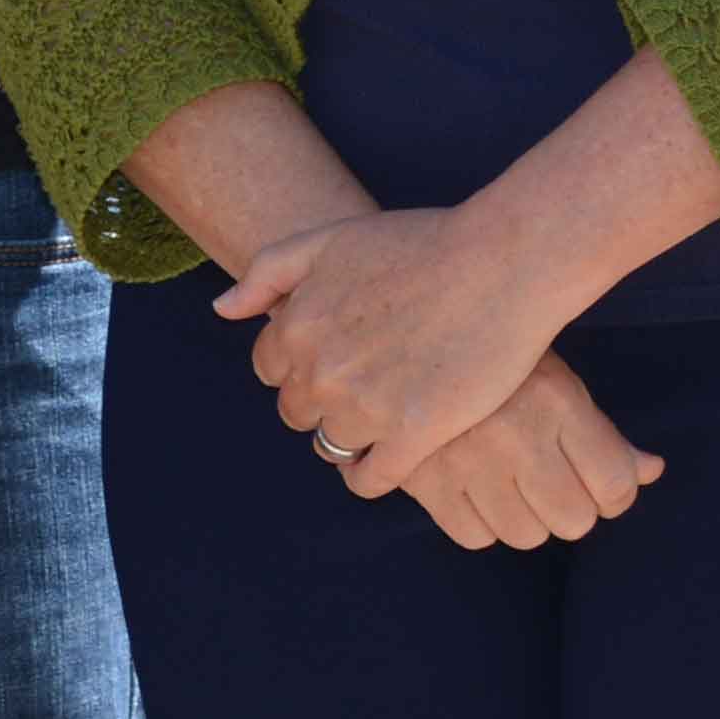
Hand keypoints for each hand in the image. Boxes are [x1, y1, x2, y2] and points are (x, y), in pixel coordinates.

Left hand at [219, 205, 563, 492]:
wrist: (497, 265)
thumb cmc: (415, 244)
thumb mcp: (325, 240)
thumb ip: (266, 274)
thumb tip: (222, 310)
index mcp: (295, 325)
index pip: (270, 369)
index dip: (297, 366)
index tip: (328, 361)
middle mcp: (320, 371)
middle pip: (297, 411)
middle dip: (319, 401)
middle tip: (357, 390)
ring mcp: (366, 407)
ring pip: (330, 446)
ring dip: (346, 437)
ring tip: (376, 422)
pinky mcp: (415, 435)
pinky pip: (371, 478)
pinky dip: (370, 476)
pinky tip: (389, 459)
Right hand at [380, 353, 662, 551]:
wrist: (392, 323)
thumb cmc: (489, 351)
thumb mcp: (552, 376)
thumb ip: (602, 430)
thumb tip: (651, 472)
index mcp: (554, 398)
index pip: (615, 484)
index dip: (614, 492)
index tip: (595, 479)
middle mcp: (513, 432)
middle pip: (574, 519)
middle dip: (568, 506)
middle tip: (548, 478)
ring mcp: (463, 457)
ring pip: (525, 534)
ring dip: (524, 516)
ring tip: (507, 480)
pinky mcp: (420, 475)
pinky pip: (473, 535)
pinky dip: (479, 521)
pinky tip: (471, 486)